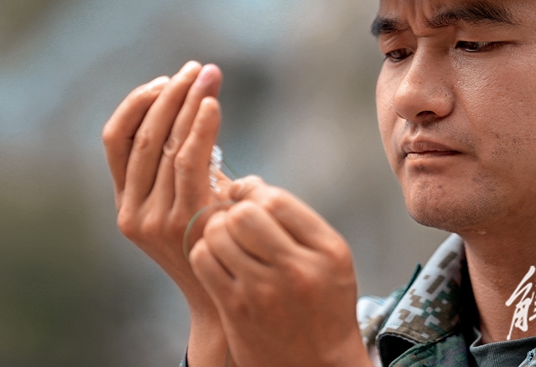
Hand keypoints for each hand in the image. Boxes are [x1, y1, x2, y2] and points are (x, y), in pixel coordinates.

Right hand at [102, 61, 230, 362]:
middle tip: (196, 68)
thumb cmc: (215, 240)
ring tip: (208, 76)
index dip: (137, 103)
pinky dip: (200, 128)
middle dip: (170, 94)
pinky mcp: (182, 221)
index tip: (165, 80)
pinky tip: (212, 105)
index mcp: (125, 202)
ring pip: (165, 144)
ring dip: (188, 103)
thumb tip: (202, 105)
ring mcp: (154, 218)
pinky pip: (189, 161)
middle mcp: (131, 209)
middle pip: (142, 135)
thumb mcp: (192, 200)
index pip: (115, 139)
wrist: (223, 293)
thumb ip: (187, 164)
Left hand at [189, 177, 372, 366]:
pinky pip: (204, 260)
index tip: (248, 194)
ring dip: (216, 228)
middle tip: (235, 215)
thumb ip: (299, 222)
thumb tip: (250, 186)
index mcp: (327, 251)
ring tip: (227, 238)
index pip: (278, 201)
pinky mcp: (236, 310)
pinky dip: (205, 251)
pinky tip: (218, 259)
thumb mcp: (332, 259)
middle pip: (244, 214)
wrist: (318, 366)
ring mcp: (264, 293)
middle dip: (234, 207)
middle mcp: (297, 270)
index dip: (254, 190)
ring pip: (217, 233)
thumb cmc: (324, 303)